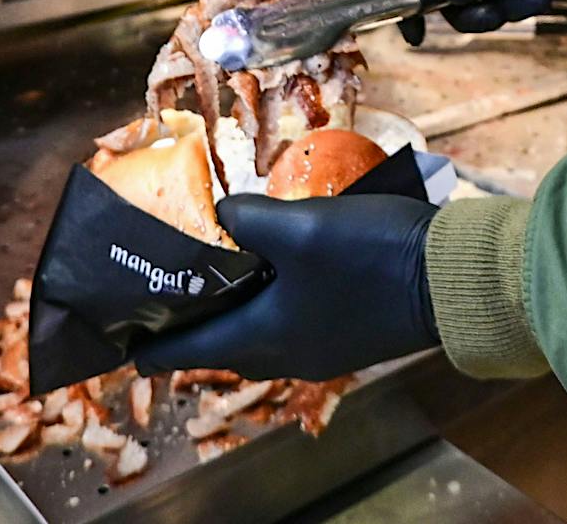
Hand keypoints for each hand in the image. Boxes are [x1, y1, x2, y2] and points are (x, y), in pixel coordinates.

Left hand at [129, 192, 438, 381]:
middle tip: (163, 271)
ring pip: (255, 326)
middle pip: (218, 338)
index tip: (117, 317)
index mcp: (262, 340)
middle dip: (188, 309)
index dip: (146, 334)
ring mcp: (319, 344)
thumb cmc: (369, 258)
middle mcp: (285, 353)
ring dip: (231, 296)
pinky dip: (267, 291)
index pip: (183, 350)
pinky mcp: (344, 326)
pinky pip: (287, 314)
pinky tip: (273, 254)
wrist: (448, 278)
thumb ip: (250, 219)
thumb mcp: (301, 227)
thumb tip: (223, 212)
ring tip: (212, 256)